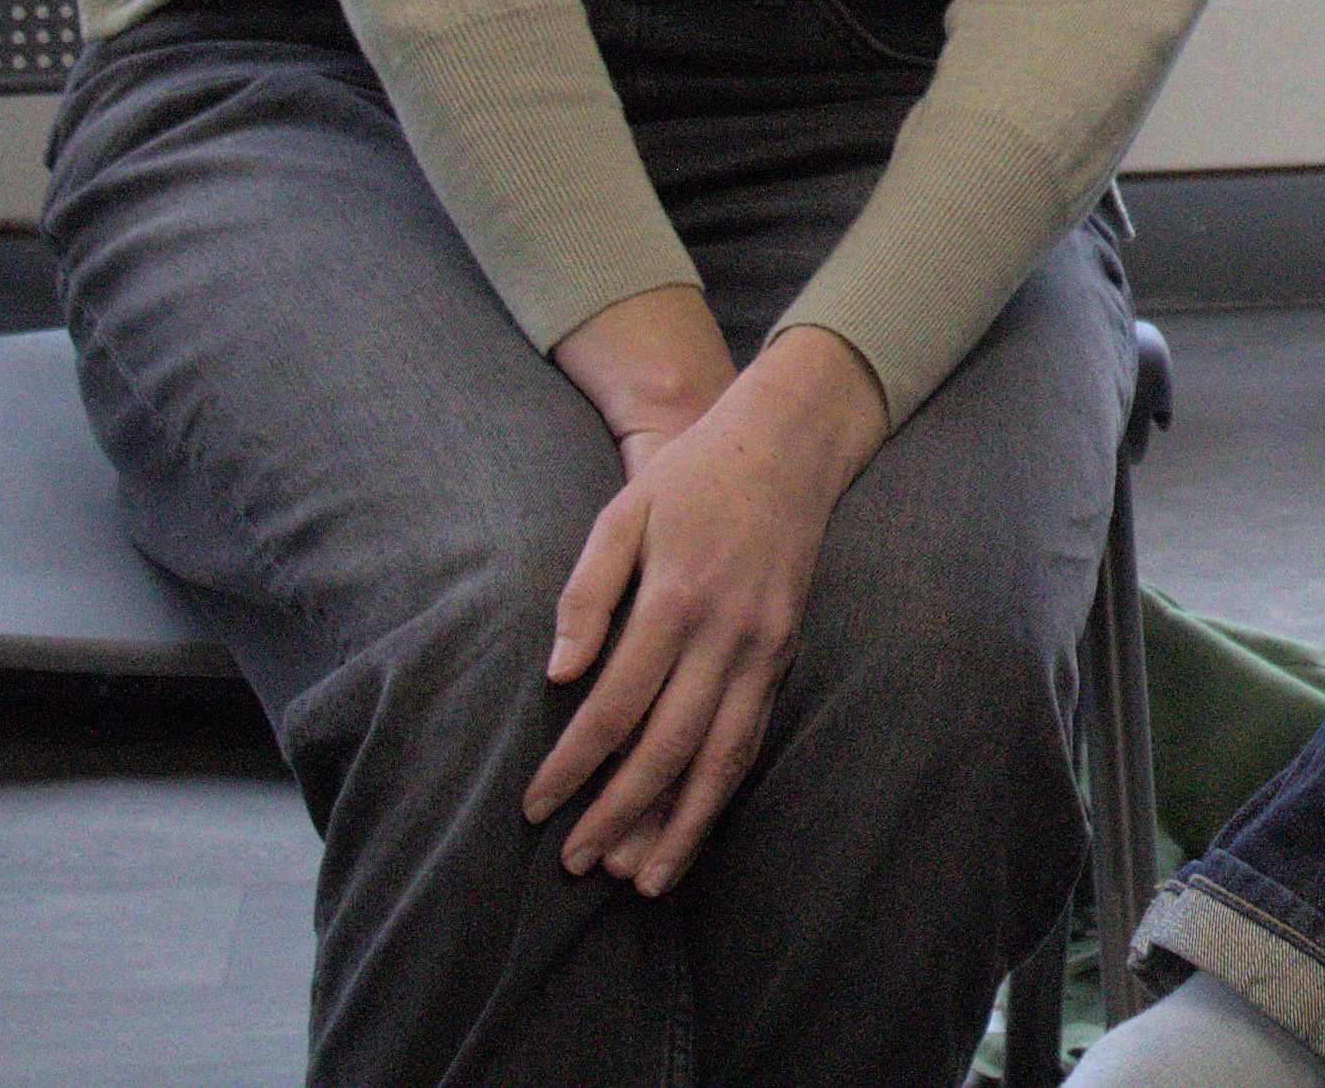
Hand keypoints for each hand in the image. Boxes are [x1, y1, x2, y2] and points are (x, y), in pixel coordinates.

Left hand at [524, 301, 892, 893]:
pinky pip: (751, 734)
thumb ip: (587, 593)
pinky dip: (721, 788)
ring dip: (681, 824)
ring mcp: (763, 647)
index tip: (535, 807)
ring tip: (643, 879)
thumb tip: (559, 674)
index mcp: (675, 599)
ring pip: (721, 756)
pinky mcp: (785, 653)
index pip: (614, 707)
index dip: (572, 766)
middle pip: (668, 747)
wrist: (790, 444)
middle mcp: (725, 633)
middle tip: (578, 863)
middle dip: (620, 814)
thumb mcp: (623, 512)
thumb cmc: (692, 476)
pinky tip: (694, 823)